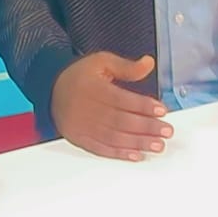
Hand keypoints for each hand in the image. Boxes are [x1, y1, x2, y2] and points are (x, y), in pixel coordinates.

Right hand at [50, 51, 171, 158]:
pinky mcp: (81, 139)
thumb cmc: (79, 76)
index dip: (143, 106)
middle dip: (146, 127)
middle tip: (166, 131)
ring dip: (138, 143)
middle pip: (121, 121)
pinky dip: (120, 154)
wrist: (51, 90)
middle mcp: (87, 109)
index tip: (161, 110)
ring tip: (157, 145)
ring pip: (114, 138)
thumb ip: (126, 66)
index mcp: (93, 88)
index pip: (122, 99)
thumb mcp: (101, 62)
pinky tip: (136, 155)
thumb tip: (148, 63)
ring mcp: (84, 126)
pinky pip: (102, 149)